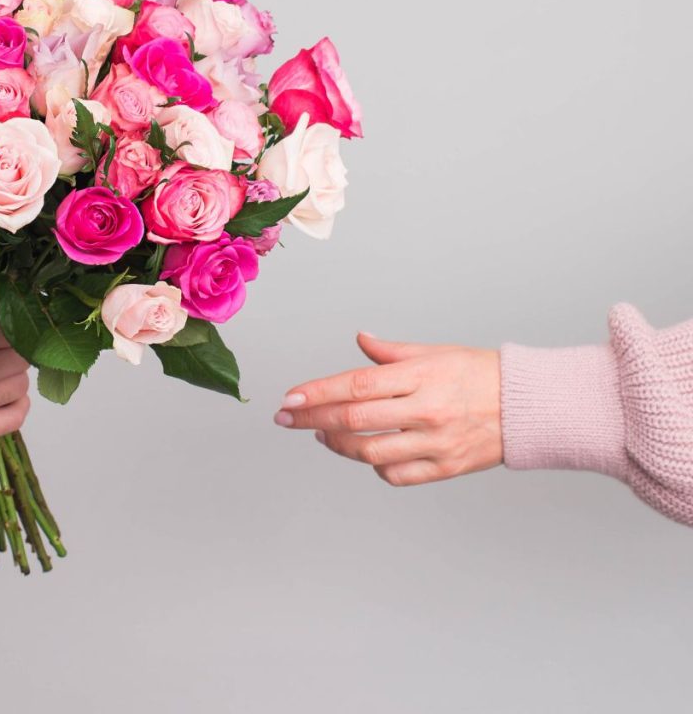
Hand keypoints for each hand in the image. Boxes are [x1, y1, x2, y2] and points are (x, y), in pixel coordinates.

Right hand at [0, 289, 30, 455]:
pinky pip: (13, 419)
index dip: (11, 323)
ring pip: (20, 385)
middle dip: (14, 348)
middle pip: (21, 356)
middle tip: (2, 347)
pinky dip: (15, 406)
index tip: (6, 323)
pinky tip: (3, 396)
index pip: (10, 326)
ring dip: (13, 376)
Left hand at [274, 334, 501, 485]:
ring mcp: (435, 442)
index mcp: (420, 375)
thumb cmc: (478, 373)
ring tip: (322, 433)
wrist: (527, 406)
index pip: (356, 384)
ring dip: (337, 444)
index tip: (290, 398)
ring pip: (370, 453)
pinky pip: (396, 475)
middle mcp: (425, 410)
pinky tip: (365, 453)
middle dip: (312, 419)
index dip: (318, 392)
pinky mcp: (446, 468)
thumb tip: (360, 339)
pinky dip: (373, 467)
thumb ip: (391, 352)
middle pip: (355, 420)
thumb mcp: (435, 352)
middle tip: (287, 418)